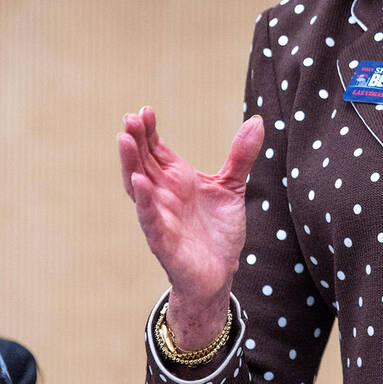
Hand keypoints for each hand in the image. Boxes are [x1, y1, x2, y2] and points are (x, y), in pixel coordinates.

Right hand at [119, 108, 263, 345]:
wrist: (221, 273)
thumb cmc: (218, 230)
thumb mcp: (232, 187)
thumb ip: (241, 156)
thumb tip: (258, 121)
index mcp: (176, 179)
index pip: (156, 149)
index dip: (149, 130)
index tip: (145, 110)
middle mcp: (163, 195)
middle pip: (142, 162)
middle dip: (135, 141)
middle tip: (130, 118)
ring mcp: (160, 216)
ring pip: (138, 187)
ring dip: (130, 164)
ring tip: (124, 140)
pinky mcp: (163, 241)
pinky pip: (150, 219)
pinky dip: (144, 202)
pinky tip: (139, 183)